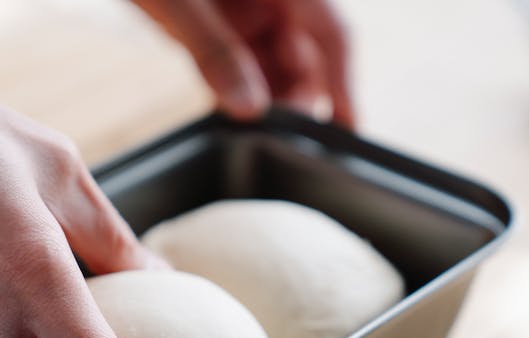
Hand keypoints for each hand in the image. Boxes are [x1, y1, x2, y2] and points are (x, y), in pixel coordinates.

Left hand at [134, 0, 353, 125]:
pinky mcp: (218, 16)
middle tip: (273, 134)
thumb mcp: (178, 3)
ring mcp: (246, 5)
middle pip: (305, 55)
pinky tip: (225, 107)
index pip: (334, 36)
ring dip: (261, 97)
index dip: (345, 86)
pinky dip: (232, 84)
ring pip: (271, 63)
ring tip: (246, 127)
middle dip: (293, 98)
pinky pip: (237, 58)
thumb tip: (249, 110)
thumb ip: (215, 52)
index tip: (350, 132)